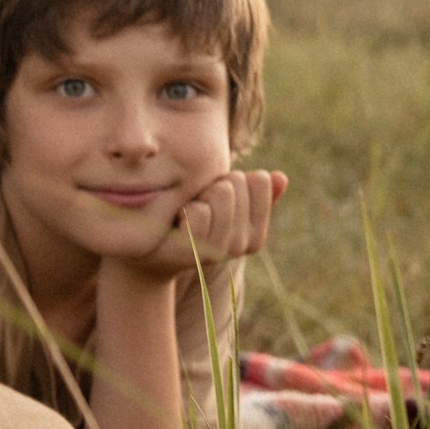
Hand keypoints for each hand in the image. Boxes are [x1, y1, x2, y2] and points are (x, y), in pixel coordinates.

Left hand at [130, 169, 287, 278]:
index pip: (260, 180)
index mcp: (256, 234)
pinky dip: (184, 207)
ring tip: (186, 211)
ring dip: (198, 194)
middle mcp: (242, 245)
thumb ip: (252, 195)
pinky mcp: (193, 251)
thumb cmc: (186, 221)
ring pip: (222, 193)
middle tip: (196, 204)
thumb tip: (280, 177)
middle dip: (213, 184)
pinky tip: (175, 220)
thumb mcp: (222, 206)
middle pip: (237, 182)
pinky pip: (199, 211)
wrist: (149, 251)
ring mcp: (219, 251)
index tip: (216, 196)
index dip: (234, 178)